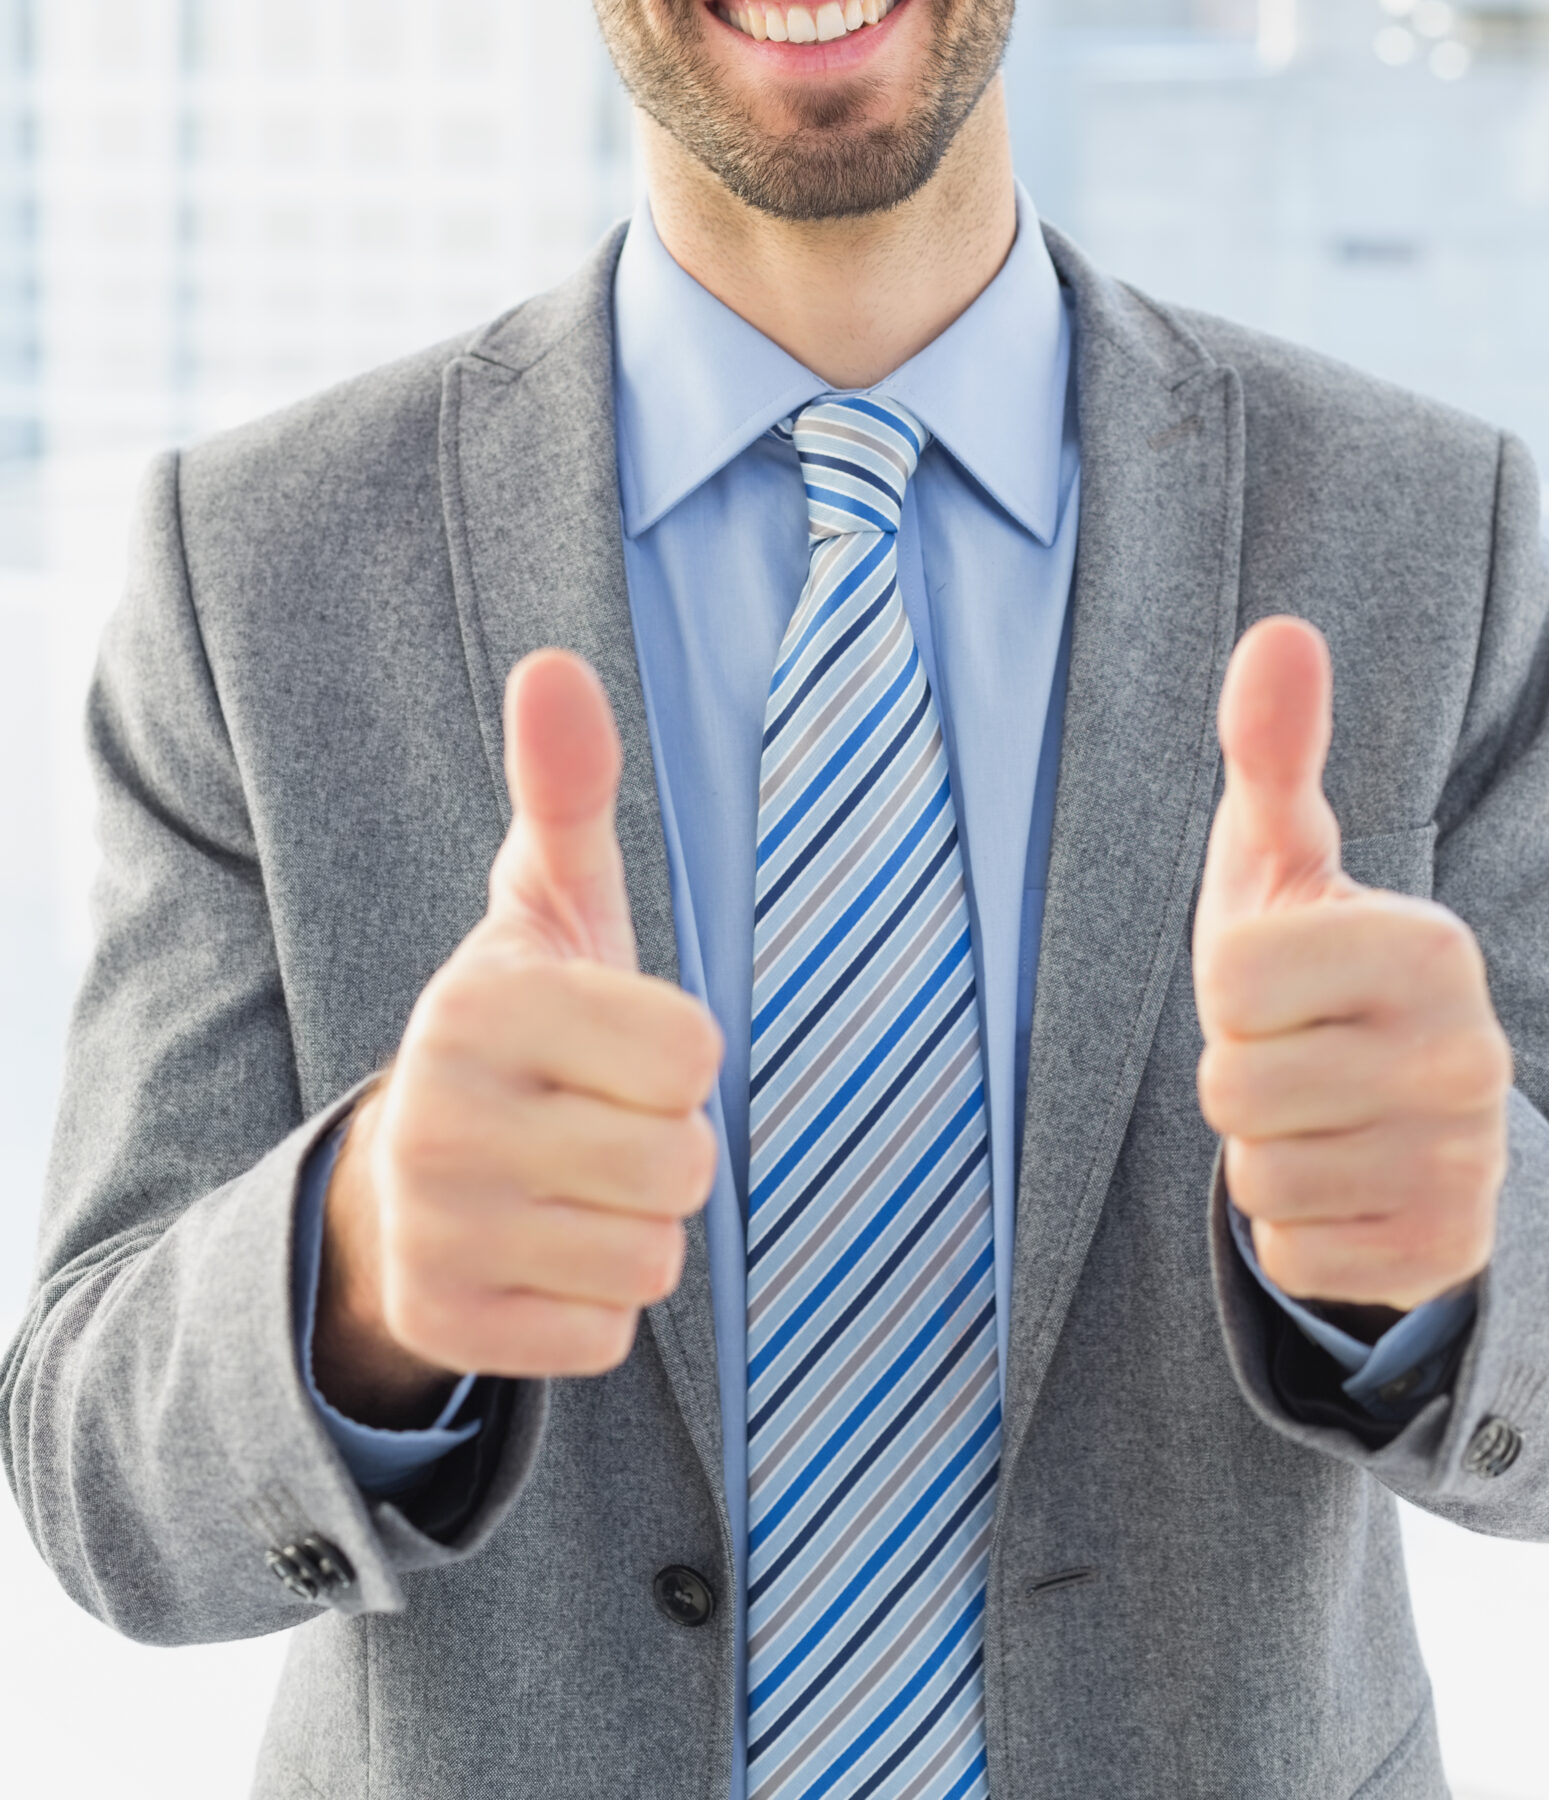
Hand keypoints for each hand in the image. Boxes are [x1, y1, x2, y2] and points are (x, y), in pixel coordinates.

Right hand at [315, 651, 722, 1421]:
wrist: (406, 1177)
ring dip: (634, 1227)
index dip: (676, 1052)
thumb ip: (566, 786)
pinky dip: (591, 1305)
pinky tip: (537, 1253)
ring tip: (567, 1185)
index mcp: (476, 1003)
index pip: (692, 1050)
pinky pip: (605, 1335)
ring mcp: (431, 1229)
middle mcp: (437, 1115)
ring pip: (650, 1256)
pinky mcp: (442, 1323)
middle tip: (595, 1122)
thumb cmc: (524, 1024)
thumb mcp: (548, 903)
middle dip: (665, 1148)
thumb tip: (553, 663)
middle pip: (681, 1161)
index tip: (613, 1043)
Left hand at [1193, 617, 1511, 1320]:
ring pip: (1257, 1178)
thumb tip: (1277, 630)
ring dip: (1265, 1150)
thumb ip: (1272, 750)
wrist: (1408, 1114)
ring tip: (1320, 1113)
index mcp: (1432, 947)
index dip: (1230, 985)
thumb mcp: (1287, 860)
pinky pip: (1290, 1255)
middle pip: (1232, 1086)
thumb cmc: (1315, 965)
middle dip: (1241, 1073)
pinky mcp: (1445, 1257)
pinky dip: (1298, 1228)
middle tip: (1299, 1053)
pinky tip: (1345, 1182)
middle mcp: (1469, 1058)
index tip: (1285, 979)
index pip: (1232, 982)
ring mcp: (1468, 1166)